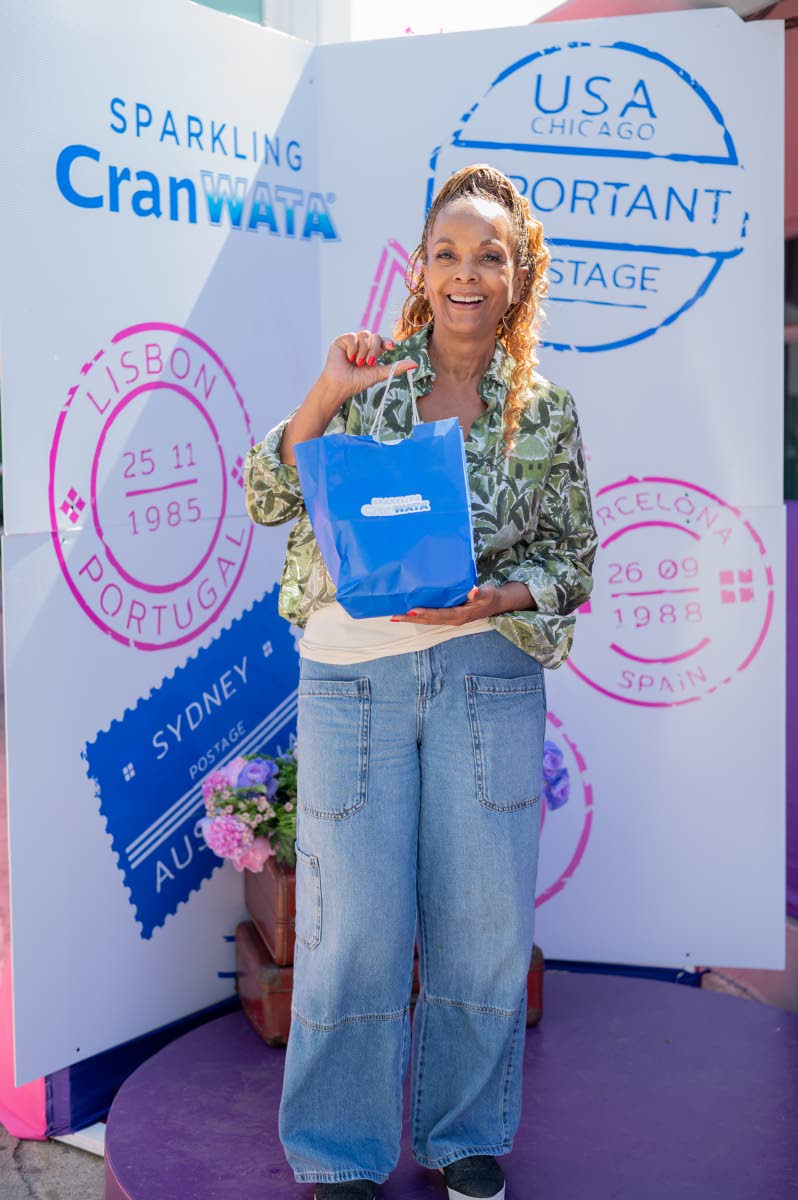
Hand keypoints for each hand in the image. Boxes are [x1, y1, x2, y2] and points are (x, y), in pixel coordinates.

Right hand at [319, 330, 416, 407]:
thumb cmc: (359, 381)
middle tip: (369, 363)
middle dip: (374, 350)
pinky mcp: (341, 341)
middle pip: (375, 336)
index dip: (387, 342)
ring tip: (358, 363)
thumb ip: (396, 367)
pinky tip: (349, 358)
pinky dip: (352, 348)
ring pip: (364, 335)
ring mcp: (352, 342)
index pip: (382, 341)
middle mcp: (363, 344)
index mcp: (372, 351)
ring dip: (363, 351)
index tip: (391, 347)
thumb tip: (416, 364)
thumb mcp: (380, 373)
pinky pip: (352, 336)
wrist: (341, 385)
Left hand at [389, 585, 505, 624]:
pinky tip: (409, 611)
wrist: (497, 603)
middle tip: (394, 615)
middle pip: (428, 620)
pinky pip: (431, 617)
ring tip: (396, 615)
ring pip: (428, 620)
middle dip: (411, 618)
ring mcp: (450, 619)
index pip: (439, 614)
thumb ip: (478, 593)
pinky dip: (419, 615)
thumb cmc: (491, 596)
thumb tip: (472, 590)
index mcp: (460, 615)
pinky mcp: (449, 615)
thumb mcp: (487, 593)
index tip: (411, 610)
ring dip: (412, 618)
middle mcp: (452, 619)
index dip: (425, 613)